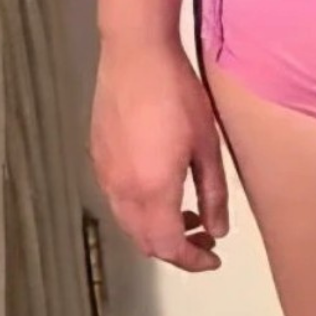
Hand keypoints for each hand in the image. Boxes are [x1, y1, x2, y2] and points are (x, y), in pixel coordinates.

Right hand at [91, 34, 230, 271]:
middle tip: (204, 238)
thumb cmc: (176, 92)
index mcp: (152, 191)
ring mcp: (105, 173)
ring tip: (188, 211)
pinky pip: (117, 198)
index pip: (169, 247)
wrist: (136, 54)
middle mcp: (122, 190)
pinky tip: (161, 187)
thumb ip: (213, 193)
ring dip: (157, 228)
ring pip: (129, 222)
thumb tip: (218, 229)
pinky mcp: (98, 156)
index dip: (192, 260)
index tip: (211, 258)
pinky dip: (140, 209)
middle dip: (176, 248)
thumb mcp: (207, 146)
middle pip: (145, 241)